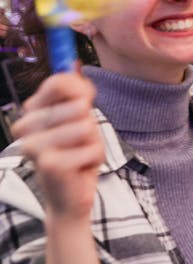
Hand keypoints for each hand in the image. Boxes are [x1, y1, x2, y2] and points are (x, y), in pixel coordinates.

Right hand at [11, 73, 102, 222]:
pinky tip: (81, 167)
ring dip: (94, 142)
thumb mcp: (80, 119)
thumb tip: (75, 67)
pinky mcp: (49, 164)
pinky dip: (95, 157)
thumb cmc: (76, 154)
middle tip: (81, 141)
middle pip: (78, 105)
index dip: (81, 90)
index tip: (86, 102)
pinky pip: (92, 148)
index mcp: (31, 112)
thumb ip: (78, 93)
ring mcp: (34, 145)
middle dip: (91, 125)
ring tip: (81, 154)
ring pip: (86, 126)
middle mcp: (25, 126)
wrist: (70, 196)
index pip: (59, 82)